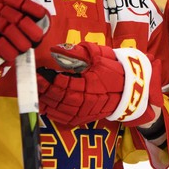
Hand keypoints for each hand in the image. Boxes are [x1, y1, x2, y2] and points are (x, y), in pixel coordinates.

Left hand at [37, 42, 162, 126]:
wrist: (133, 89)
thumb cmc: (116, 69)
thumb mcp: (100, 55)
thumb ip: (79, 51)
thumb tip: (56, 48)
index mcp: (90, 84)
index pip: (64, 84)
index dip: (49, 80)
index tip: (39, 73)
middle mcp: (87, 101)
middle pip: (60, 99)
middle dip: (45, 91)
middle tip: (35, 83)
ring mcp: (87, 111)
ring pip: (61, 111)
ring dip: (47, 104)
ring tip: (37, 94)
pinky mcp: (87, 118)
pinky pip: (67, 119)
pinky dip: (55, 115)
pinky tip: (47, 107)